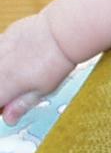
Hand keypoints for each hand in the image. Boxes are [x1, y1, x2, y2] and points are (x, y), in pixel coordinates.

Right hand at [0, 11, 75, 125]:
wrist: (63, 32)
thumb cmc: (57, 62)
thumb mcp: (43, 90)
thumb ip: (22, 104)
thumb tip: (9, 119)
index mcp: (4, 85)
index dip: (3, 106)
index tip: (9, 108)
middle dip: (4, 90)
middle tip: (16, 91)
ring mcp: (0, 50)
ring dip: (4, 74)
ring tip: (20, 74)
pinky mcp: (6, 36)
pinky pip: (0, 50)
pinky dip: (5, 57)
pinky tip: (18, 57)